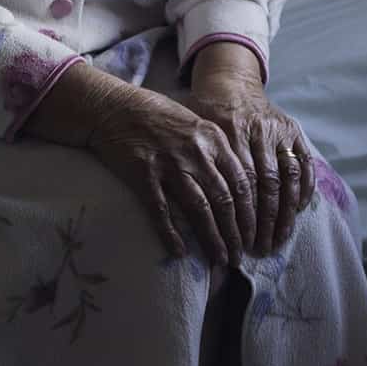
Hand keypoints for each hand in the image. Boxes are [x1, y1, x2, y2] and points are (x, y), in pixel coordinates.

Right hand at [83, 89, 254, 264]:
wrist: (114, 106)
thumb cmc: (155, 114)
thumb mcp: (194, 122)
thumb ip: (214, 149)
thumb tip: (233, 183)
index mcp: (213, 138)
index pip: (241, 182)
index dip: (250, 213)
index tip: (252, 234)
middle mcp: (196, 152)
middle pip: (224, 200)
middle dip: (235, 233)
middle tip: (238, 256)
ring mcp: (170, 163)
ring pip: (200, 209)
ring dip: (212, 238)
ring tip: (219, 259)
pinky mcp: (144, 174)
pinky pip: (162, 210)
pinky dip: (171, 233)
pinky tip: (179, 252)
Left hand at [187, 46, 312, 257]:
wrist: (229, 83)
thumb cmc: (202, 114)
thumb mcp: (188, 130)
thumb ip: (184, 160)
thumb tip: (168, 203)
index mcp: (228, 130)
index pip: (237, 183)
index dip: (238, 217)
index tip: (235, 242)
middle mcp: (257, 129)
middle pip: (264, 184)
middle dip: (264, 221)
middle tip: (259, 249)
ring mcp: (278, 130)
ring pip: (287, 178)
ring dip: (285, 212)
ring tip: (278, 239)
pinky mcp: (294, 130)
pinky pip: (305, 163)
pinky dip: (304, 189)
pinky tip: (298, 212)